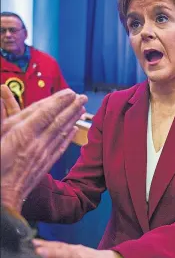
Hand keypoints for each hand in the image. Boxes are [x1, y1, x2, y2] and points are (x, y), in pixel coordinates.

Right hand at [1, 89, 86, 211]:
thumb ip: (3, 118)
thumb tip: (1, 95)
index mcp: (21, 134)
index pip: (45, 113)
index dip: (58, 101)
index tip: (69, 92)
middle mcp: (36, 143)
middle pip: (57, 121)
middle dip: (71, 107)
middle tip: (83, 97)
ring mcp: (42, 155)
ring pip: (61, 133)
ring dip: (73, 119)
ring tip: (82, 108)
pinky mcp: (43, 165)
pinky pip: (59, 147)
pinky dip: (68, 137)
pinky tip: (74, 130)